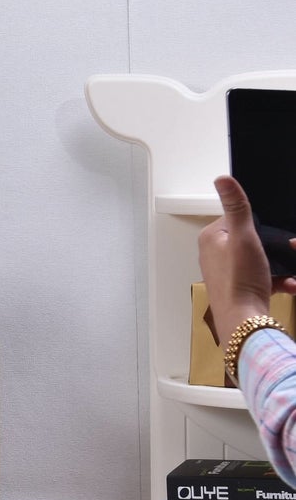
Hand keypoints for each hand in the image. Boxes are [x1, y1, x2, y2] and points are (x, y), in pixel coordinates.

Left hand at [198, 175, 295, 347]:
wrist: (245, 321)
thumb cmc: (240, 279)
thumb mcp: (243, 237)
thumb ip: (237, 208)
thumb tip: (223, 178)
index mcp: (211, 238)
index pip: (236, 217)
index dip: (258, 222)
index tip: (273, 229)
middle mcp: (214, 254)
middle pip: (251, 239)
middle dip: (272, 245)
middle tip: (286, 249)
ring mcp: (227, 272)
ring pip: (260, 260)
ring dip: (278, 264)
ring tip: (288, 268)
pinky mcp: (241, 288)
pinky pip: (263, 278)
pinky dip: (278, 280)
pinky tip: (289, 284)